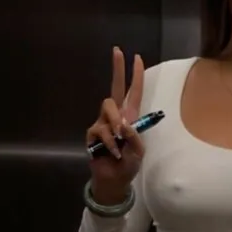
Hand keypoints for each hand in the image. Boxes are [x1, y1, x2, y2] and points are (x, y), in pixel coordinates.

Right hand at [87, 47, 144, 203]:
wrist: (114, 181)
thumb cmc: (128, 165)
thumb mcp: (139, 152)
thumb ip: (135, 137)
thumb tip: (125, 124)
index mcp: (130, 118)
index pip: (133, 93)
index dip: (135, 76)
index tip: (137, 57)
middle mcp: (116, 116)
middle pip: (115, 88)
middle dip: (117, 69)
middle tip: (118, 50)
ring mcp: (103, 123)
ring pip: (108, 109)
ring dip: (116, 123)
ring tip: (120, 141)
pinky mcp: (93, 134)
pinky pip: (102, 130)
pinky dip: (110, 142)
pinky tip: (113, 152)